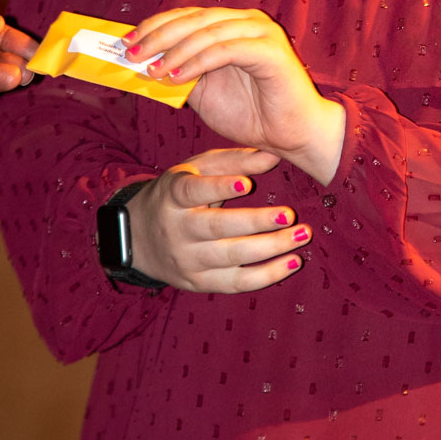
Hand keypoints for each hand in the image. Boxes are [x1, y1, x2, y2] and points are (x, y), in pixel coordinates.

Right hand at [123, 147, 311, 292]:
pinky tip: (293, 262)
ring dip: (271, 248)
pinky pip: (237, 283)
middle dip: (255, 223)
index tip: (246, 184)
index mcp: (173, 195)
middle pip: (217, 228)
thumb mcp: (195, 170)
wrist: (139, 239)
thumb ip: (233, 160)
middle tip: (289, 214)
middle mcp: (177, 230)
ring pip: (232, 258)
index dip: (218, 188)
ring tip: (301, 235)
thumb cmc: (178, 194)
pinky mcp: (199, 283)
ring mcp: (188, 260)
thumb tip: (273, 155)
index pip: (193, 191)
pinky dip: (268, 275)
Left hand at [124, 7, 345, 184]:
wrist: (292, 137)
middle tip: (132, 53)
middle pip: (194, 19)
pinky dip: (197, 62)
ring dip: (175, 51)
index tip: (126, 43)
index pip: (187, 16)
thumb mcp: (203, 93)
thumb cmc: (252, 115)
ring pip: (208, 32)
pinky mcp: (271, 51)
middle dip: (158, 36)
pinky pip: (225, 50)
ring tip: (152, 71)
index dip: (154, 26)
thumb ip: (178, 75)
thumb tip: (141, 66)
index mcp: (231, 25)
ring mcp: (261, 33)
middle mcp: (247, 21)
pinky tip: (176, 76)